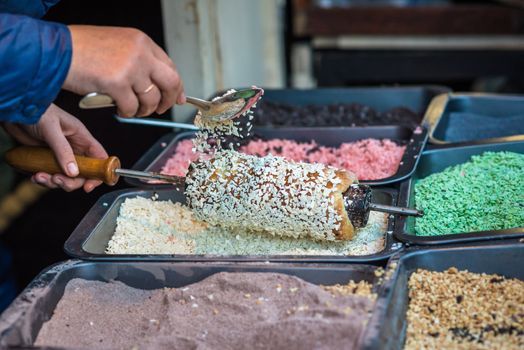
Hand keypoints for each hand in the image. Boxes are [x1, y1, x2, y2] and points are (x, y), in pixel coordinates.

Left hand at [3, 104, 107, 191]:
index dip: (99, 173)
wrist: (15, 111)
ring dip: (54, 182)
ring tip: (41, 177)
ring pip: (66, 177)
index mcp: (81, 138)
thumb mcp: (51, 129)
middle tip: (57, 180)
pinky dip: (43, 180)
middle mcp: (74, 148)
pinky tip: (35, 176)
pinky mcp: (47, 160)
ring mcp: (60, 155)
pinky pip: (50, 175)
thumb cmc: (36, 111)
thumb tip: (73, 171)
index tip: (89, 186)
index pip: (99, 158)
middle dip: (71, 181)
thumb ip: (63, 150)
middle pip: (82, 173)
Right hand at [63, 25, 185, 116]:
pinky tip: (118, 109)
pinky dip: (127, 113)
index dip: (176, 86)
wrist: (55, 51)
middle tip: (160, 109)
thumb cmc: (81, 50)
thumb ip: (139, 61)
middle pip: (171, 82)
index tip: (178, 98)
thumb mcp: (117, 46)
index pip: (170, 66)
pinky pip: (132, 107)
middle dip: (169, 100)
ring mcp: (130, 67)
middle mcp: (140, 52)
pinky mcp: (117, 83)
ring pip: (151, 99)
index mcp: (141, 41)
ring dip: (144, 110)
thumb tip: (157, 83)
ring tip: (132, 110)